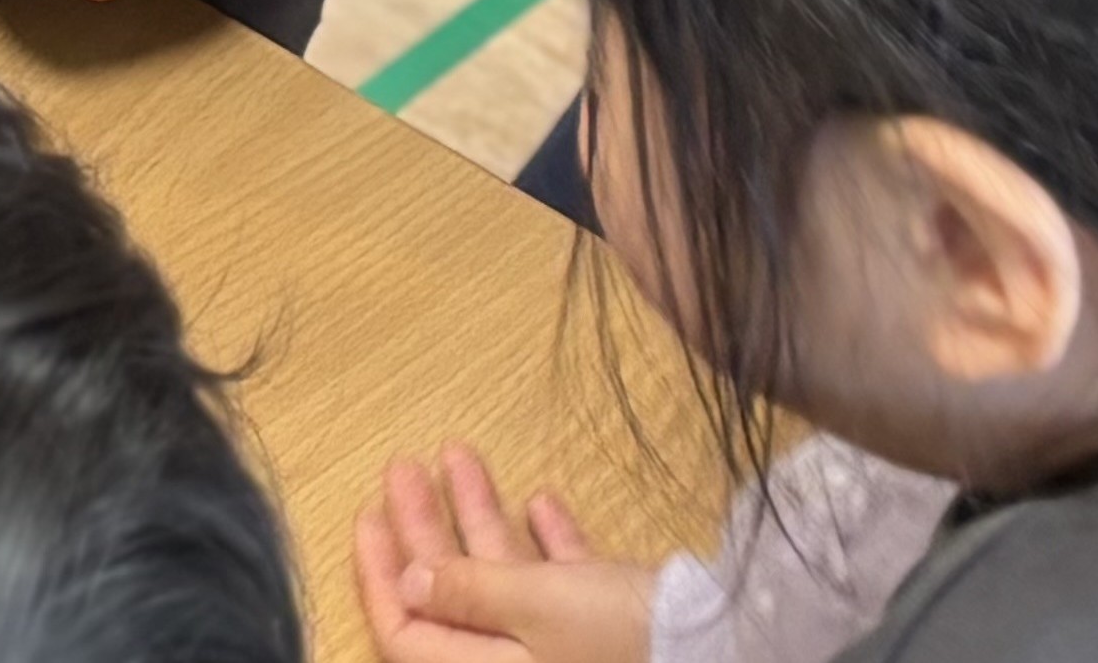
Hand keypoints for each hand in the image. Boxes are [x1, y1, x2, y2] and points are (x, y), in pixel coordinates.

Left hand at [357, 449, 655, 662]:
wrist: (730, 645)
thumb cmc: (626, 636)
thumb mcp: (534, 604)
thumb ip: (468, 590)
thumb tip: (407, 582)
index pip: (408, 630)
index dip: (380, 572)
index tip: (367, 511)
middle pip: (454, 595)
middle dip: (427, 526)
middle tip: (406, 464)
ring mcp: (568, 648)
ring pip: (507, 580)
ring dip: (483, 517)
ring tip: (460, 453)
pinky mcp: (612, 630)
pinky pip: (565, 584)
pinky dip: (549, 543)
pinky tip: (539, 498)